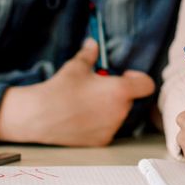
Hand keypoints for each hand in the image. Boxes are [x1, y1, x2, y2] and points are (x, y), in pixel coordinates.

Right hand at [0, 39, 155, 145]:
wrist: (37, 116)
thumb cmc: (60, 88)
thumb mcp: (76, 66)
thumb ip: (90, 53)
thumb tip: (92, 42)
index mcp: (120, 91)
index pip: (147, 85)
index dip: (138, 79)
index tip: (124, 76)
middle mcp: (120, 112)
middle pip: (130, 100)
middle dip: (119, 93)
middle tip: (98, 89)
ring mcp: (111, 129)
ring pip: (119, 115)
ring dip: (110, 108)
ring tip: (87, 103)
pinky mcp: (101, 142)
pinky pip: (108, 129)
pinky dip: (100, 123)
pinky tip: (82, 117)